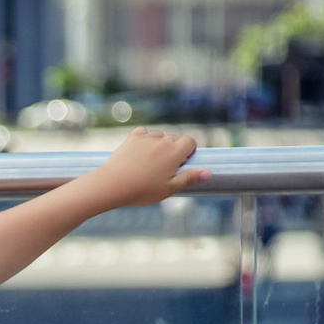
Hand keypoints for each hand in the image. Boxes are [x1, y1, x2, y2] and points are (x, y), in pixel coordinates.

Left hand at [91, 129, 210, 206]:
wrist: (115, 184)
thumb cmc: (143, 190)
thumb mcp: (169, 188)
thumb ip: (189, 178)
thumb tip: (209, 173)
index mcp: (175, 152)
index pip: (190, 141)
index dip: (188, 151)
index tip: (181, 163)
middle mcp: (162, 140)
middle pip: (174, 139)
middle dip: (173, 150)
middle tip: (163, 169)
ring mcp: (147, 138)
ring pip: (159, 136)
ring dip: (158, 145)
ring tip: (150, 163)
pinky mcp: (132, 137)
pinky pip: (143, 133)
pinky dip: (144, 139)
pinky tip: (140, 152)